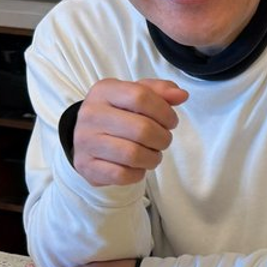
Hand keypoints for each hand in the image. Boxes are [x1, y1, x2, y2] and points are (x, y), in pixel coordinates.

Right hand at [73, 77, 188, 186]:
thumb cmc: (118, 114)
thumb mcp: (136, 95)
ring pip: (133, 155)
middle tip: (162, 140)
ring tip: (152, 154)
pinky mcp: (86, 166)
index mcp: (104, 91)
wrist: (87, 137)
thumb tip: (181, 95)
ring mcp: (86, 141)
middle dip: (163, 138)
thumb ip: (160, 91)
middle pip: (142, 129)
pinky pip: (122, 175)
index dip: (165, 112)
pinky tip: (137, 166)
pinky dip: (137, 173)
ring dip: (152, 158)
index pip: (141, 96)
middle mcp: (91, 114)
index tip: (171, 122)